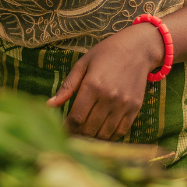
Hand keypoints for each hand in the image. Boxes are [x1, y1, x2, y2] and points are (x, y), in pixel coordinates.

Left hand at [46, 22, 164, 140]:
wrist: (138, 48)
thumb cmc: (106, 53)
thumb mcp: (83, 64)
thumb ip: (67, 86)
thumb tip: (49, 105)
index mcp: (92, 86)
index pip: (76, 118)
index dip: (67, 129)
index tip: (61, 132)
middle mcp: (108, 97)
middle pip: (89, 129)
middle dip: (78, 136)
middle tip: (72, 135)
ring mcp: (123, 104)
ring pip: (104, 134)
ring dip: (93, 138)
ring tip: (85, 135)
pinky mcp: (135, 108)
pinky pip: (121, 132)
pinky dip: (109, 137)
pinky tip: (101, 133)